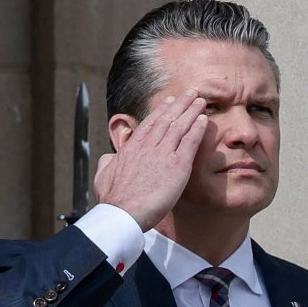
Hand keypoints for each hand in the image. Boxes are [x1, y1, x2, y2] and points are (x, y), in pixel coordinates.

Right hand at [93, 92, 210, 234]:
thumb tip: (109, 157)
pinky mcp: (177, 166)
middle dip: (181, 104)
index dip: (162, 111)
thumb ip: (107, 163)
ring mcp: (163, 154)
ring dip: (192, 111)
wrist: (123, 213)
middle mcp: (148, 146)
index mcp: (131, 147)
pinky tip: (204, 120)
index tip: (171, 102)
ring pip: (180, 126)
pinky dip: (198, 129)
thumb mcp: (103, 175)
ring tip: (201, 101)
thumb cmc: (112, 199)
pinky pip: (190, 142)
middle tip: (191, 93)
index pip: (150, 123)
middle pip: (167, 119)